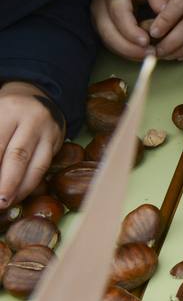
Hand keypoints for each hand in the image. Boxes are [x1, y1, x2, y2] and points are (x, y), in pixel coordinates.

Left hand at [0, 83, 61, 206]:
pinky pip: (45, 166)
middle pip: (17, 155)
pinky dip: (31, 183)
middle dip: (6, 182)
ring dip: (20, 188)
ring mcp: (49, 131)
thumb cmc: (6, 112)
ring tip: (6, 203)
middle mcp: (32, 119)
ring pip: (36, 164)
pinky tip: (19, 194)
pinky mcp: (58, 141)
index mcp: (8, 110)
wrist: (38, 97)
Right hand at [91, 0, 169, 58]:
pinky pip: (111, 45)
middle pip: (109, 33)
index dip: (130, 30)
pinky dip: (126, 52)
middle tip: (150, 54)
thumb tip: (165, 12)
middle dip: (128, 47)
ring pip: (108, 42)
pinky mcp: (101, 30)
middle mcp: (100, 9)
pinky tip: (142, 55)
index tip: (145, 41)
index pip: (118, 14)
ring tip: (149, 56)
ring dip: (128, 52)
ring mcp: (97, 21)